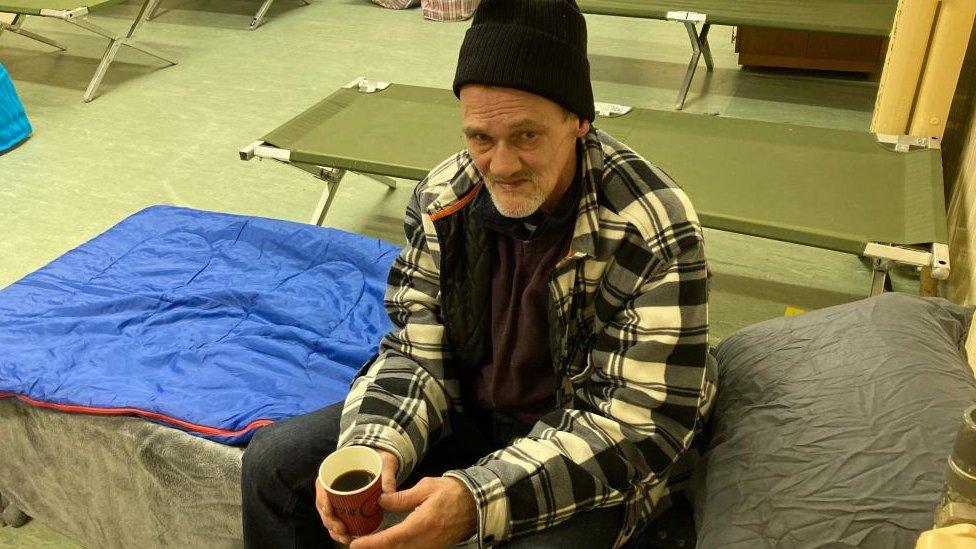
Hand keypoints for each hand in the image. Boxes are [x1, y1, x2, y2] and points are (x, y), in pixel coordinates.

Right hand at [316, 448, 398, 544]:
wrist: (380, 460)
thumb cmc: (379, 459)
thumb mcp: (384, 463)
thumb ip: (387, 476)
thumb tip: (389, 493)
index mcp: (335, 471)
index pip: (322, 486)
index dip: (322, 501)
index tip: (329, 511)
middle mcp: (332, 485)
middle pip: (324, 506)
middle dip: (330, 521)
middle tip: (342, 530)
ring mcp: (337, 498)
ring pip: (329, 516)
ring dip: (334, 529)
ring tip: (346, 537)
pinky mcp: (344, 507)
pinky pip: (337, 520)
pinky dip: (340, 531)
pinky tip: (348, 538)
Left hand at [349, 476, 477, 548]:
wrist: (476, 504)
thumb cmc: (452, 492)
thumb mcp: (425, 488)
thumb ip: (401, 497)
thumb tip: (381, 501)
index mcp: (421, 524)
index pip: (390, 538)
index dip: (371, 544)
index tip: (355, 544)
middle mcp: (424, 541)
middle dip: (374, 548)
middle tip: (356, 543)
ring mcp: (429, 547)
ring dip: (385, 548)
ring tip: (368, 543)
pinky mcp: (433, 547)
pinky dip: (397, 547)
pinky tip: (388, 542)